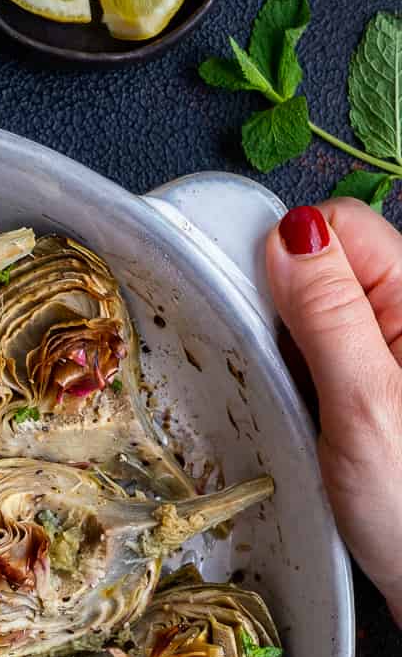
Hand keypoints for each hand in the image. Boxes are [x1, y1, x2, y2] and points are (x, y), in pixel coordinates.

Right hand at [266, 199, 401, 622]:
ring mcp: (398, 359)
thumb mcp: (364, 405)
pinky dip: (307, 387)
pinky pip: (330, 363)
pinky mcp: (386, 396)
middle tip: (286, 385)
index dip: (290, 263)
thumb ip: (328, 314)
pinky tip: (310, 429)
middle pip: (329, 270)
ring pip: (323, 319)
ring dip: (294, 356)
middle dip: (288, 314)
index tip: (267, 325)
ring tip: (300, 415)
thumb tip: (289, 234)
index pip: (341, 227)